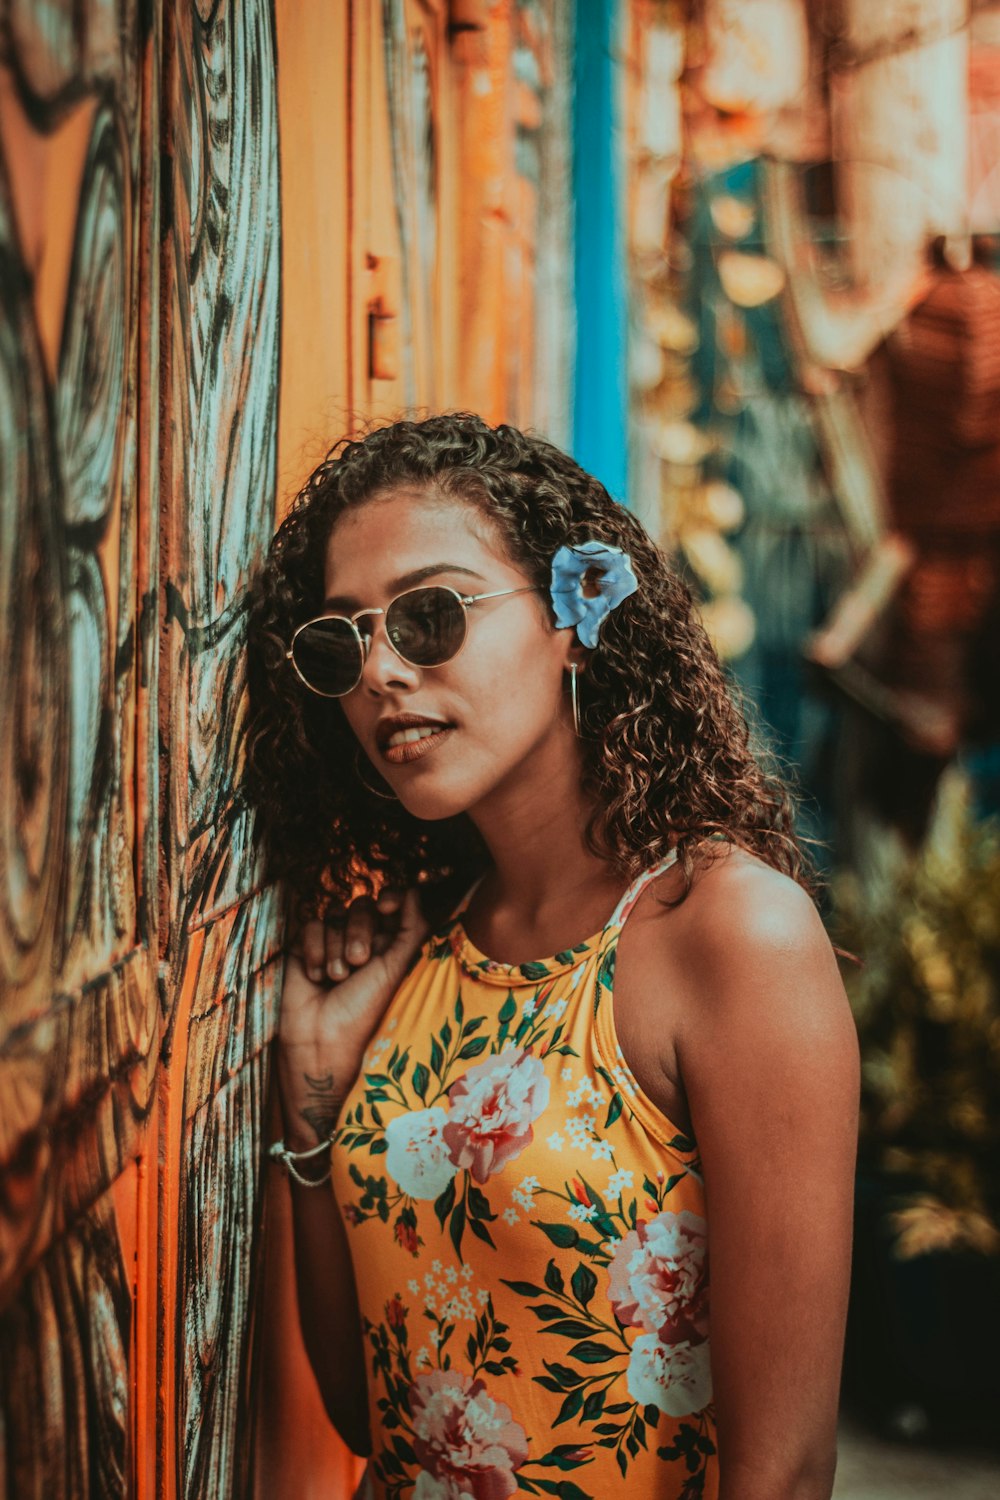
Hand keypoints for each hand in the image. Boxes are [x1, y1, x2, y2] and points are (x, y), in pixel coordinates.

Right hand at [277, 887, 428, 1147]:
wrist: (322, 1041)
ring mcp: (332, 943)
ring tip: (336, 978)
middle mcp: (362, 941)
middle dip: (360, 930)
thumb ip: (411, 927)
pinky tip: (315, 976)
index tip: (388, 906)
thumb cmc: (365, 1011)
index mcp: (390, 944)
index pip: (392, 903)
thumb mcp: (396, 968)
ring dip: (336, 945)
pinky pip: (311, 924)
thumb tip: (415, 891)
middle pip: (363, 905)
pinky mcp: (304, 948)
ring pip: (335, 913)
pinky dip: (314, 948)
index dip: (390, 897)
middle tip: (358, 962)